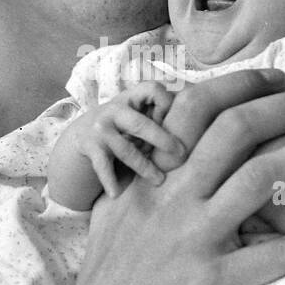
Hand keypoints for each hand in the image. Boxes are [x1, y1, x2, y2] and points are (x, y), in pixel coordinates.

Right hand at [67, 70, 284, 284]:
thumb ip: (138, 176)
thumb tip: (159, 145)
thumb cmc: (107, 282)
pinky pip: (282, 254)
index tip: (279, 77)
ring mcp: (195, 239)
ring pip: (264, 177)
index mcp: (149, 177)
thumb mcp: (113, 214)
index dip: (242, 84)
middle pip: (237, 130)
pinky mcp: (216, 283)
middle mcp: (172, 199)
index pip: (194, 108)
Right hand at [74, 82, 182, 196]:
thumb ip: (161, 114)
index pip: (153, 89)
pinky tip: (117, 194)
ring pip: (126, 150)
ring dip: (145, 167)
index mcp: (131, 97)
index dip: (167, 104)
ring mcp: (101, 129)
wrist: (81, 134)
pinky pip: (102, 166)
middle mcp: (114, 109)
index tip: (176, 123)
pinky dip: (110, 181)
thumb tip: (203, 122)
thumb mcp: (139, 113)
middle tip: (182, 155)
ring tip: (160, 181)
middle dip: (163, 139)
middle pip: (141, 124)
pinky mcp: (91, 147)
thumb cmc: (123, 125)